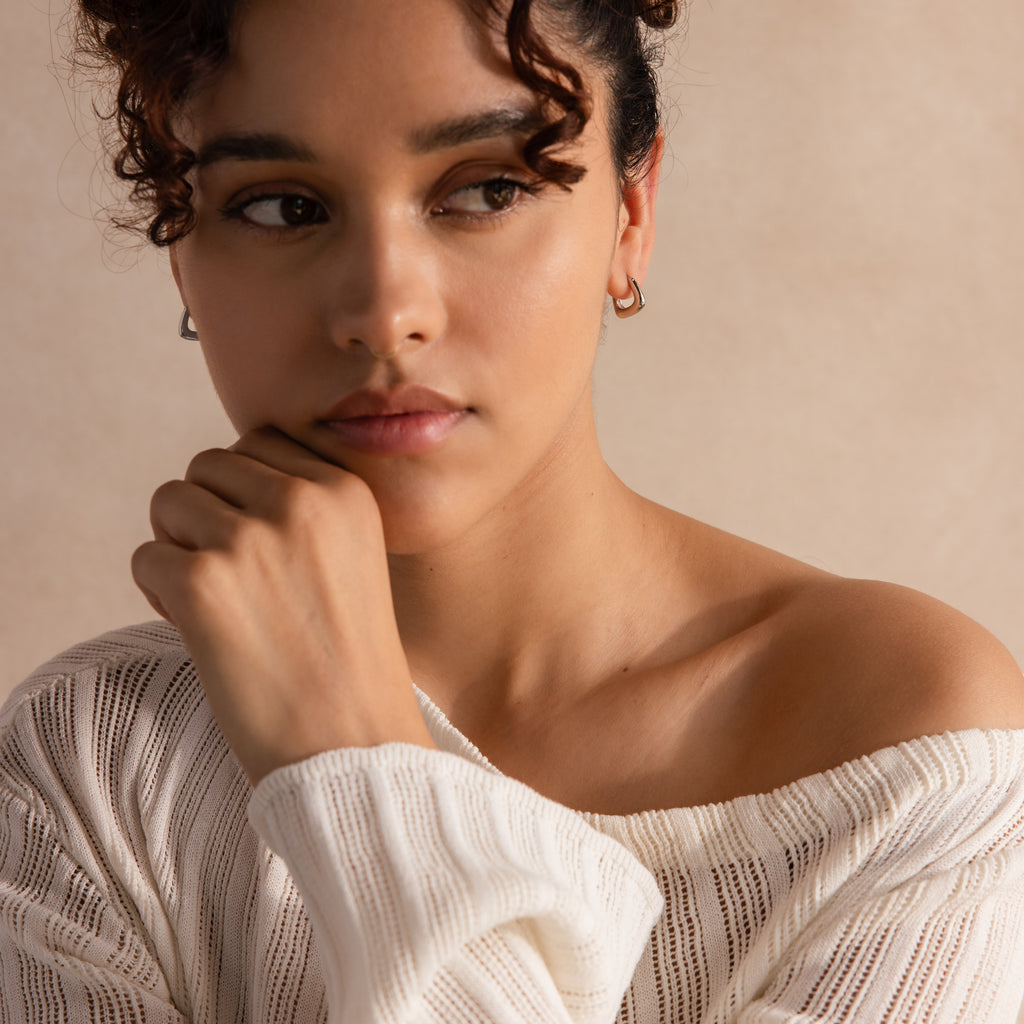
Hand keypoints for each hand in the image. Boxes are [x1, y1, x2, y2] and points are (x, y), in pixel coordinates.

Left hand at [131, 427, 435, 785]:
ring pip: (168, 502)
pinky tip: (201, 631)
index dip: (245, 490)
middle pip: (208, 466)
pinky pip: (146, 558)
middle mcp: (300, 501)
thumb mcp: (355, 557)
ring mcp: (248, 539)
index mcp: (345, 490)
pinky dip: (160, 593)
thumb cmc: (349, 661)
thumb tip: (226, 479)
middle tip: (231, 575)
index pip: (260, 443)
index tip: (257, 540)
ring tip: (217, 601)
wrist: (354, 744)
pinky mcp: (201, 584)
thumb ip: (304, 508)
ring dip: (179, 547)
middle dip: (207, 513)